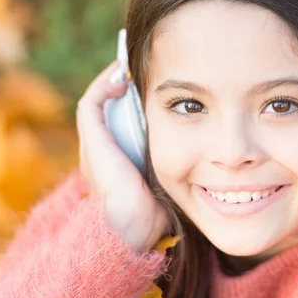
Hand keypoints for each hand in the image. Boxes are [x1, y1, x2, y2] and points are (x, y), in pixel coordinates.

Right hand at [76, 61, 169, 252]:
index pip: (117, 125)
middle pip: (106, 112)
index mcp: (114, 165)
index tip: (151, 87)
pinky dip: (104, 86)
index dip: (130, 105)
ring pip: (97, 105)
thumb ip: (175, 166)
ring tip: (129, 67)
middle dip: (121, 89)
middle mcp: (99, 155)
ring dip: (113, 83)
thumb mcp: (167, 183)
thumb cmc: (156, 212)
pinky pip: (92, 104)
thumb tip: (205, 153)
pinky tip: (123, 75)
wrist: (134, 229)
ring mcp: (93, 148)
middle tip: (141, 71)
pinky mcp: (93, 142)